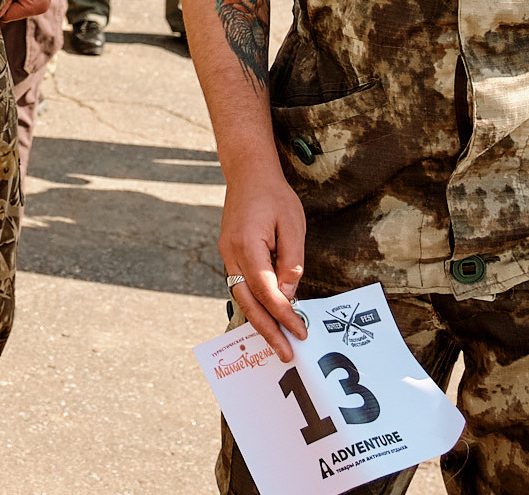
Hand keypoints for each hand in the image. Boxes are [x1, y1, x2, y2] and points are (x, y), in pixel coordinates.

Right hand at [220, 161, 308, 360]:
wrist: (247, 174)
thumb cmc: (274, 196)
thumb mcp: (293, 226)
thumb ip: (291, 263)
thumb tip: (288, 297)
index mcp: (247, 246)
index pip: (266, 291)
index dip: (284, 315)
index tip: (301, 332)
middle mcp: (231, 254)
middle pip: (247, 302)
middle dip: (267, 331)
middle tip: (286, 354)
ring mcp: (227, 255)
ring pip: (240, 297)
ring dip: (258, 322)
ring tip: (277, 344)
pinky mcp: (230, 254)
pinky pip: (240, 286)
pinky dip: (253, 305)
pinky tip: (267, 318)